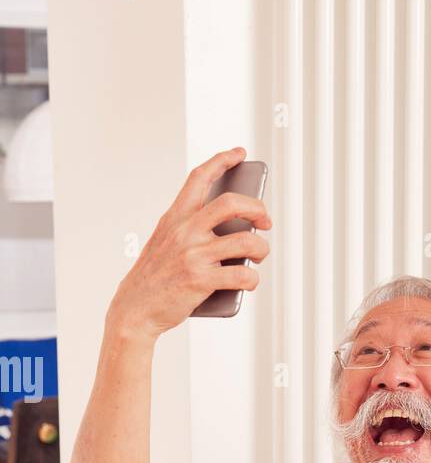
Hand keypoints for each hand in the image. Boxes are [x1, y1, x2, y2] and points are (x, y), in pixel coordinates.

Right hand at [109, 146, 271, 338]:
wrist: (134, 309)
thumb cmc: (155, 277)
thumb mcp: (165, 242)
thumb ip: (190, 231)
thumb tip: (234, 231)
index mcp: (175, 217)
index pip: (199, 178)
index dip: (222, 161)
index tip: (239, 153)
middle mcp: (184, 231)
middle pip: (232, 204)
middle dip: (257, 208)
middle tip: (265, 220)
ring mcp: (193, 255)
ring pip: (246, 241)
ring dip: (261, 248)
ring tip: (259, 256)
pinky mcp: (201, 280)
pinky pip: (242, 275)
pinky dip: (253, 279)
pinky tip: (250, 282)